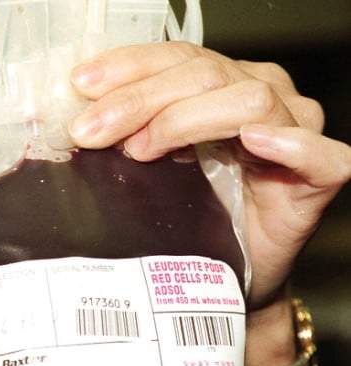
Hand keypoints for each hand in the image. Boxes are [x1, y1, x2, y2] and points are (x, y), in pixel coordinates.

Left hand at [67, 41, 350, 310]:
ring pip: (250, 100)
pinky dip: (288, 145)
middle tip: (90, 132)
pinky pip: (320, 154)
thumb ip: (122, 136)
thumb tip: (74, 124)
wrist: (223, 279)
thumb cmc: (188, 219)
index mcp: (222, 84)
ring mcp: (296, 133)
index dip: (128, 67)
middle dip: (139, 100)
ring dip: (188, 119)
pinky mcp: (320, 179)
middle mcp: (263, 96)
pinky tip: (253, 144)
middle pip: (205, 75)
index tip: (80, 85)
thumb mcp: (146, 167)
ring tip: (143, 149)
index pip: (177, 57)